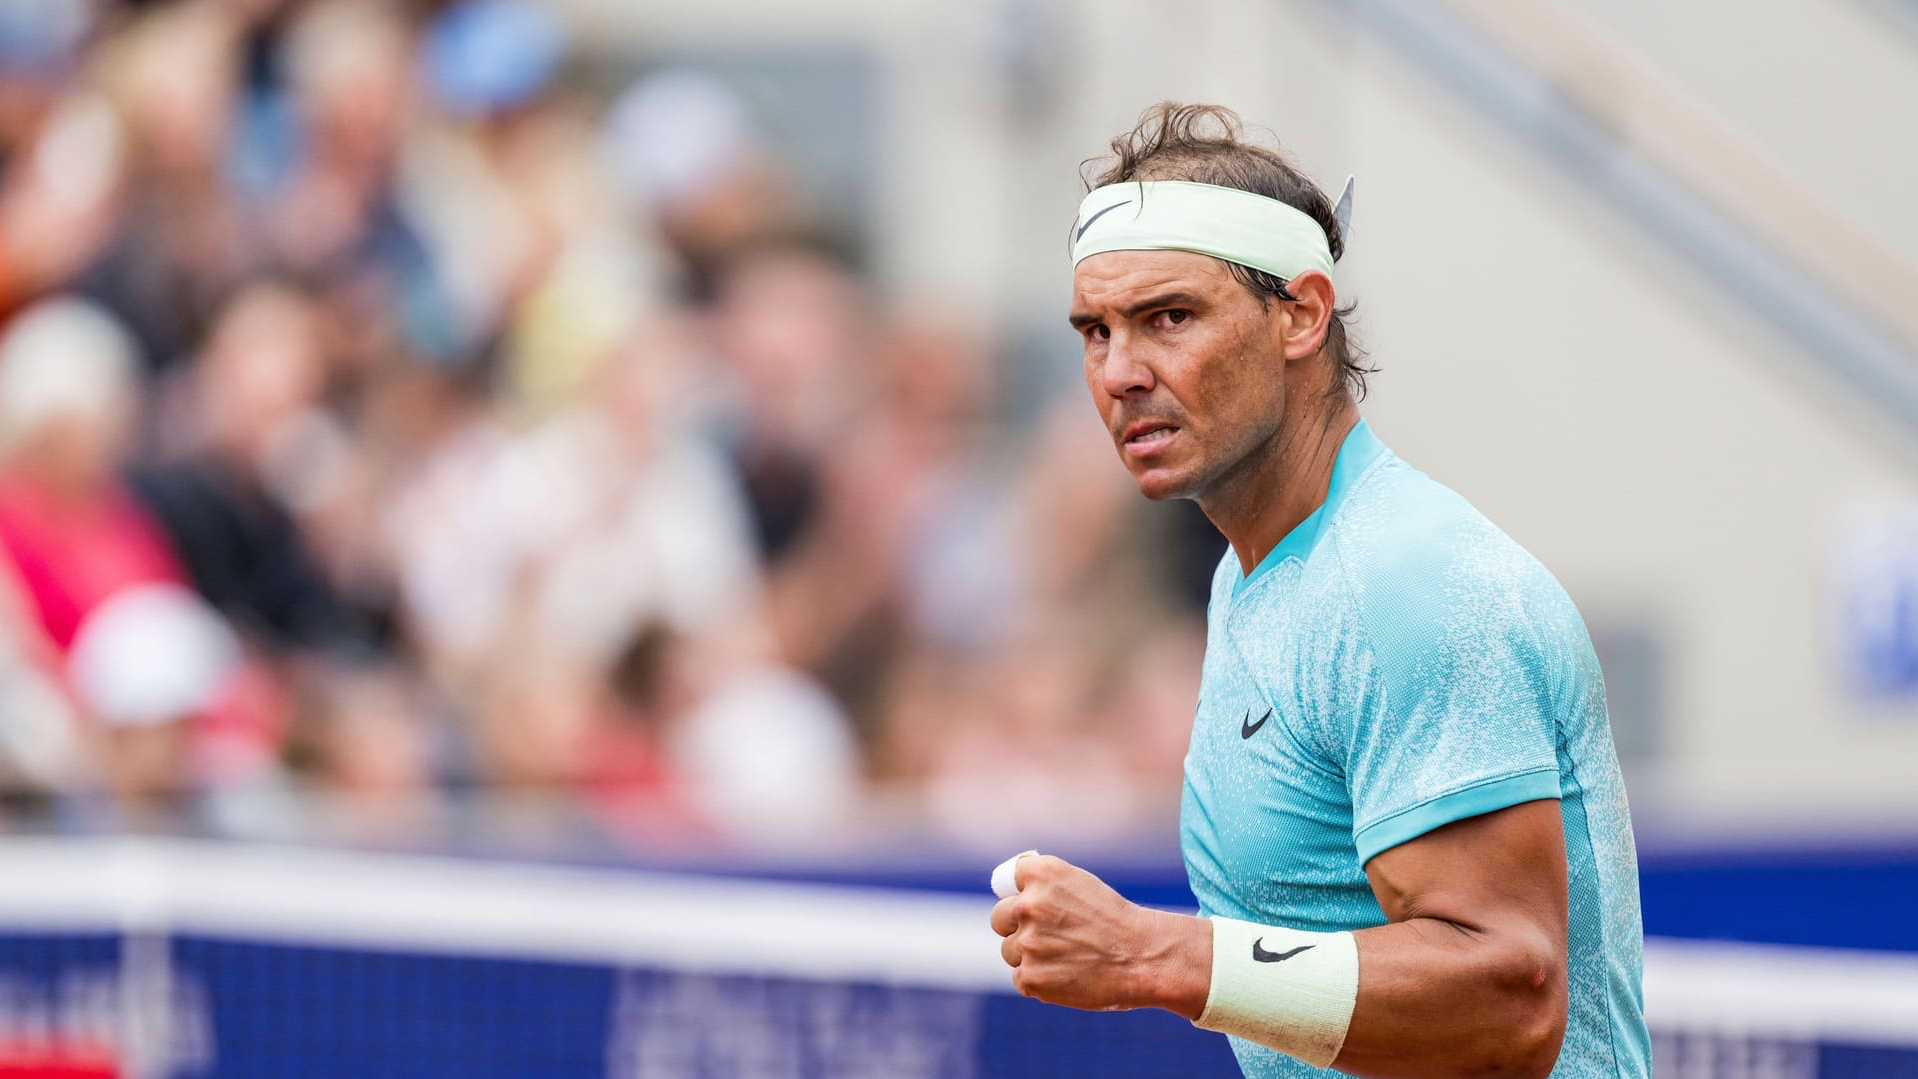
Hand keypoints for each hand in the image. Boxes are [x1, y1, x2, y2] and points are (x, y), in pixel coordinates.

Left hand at [988, 854, 1211, 1017]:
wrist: (1144, 957)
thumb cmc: (1112, 920)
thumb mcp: (1079, 883)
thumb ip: (1041, 884)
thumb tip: (1004, 885)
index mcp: (1042, 874)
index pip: (1009, 879)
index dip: (1025, 893)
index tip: (1042, 903)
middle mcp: (1029, 904)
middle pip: (999, 918)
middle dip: (1017, 927)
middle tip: (1051, 936)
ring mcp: (1027, 943)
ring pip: (1011, 951)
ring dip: (1031, 957)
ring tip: (1068, 957)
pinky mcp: (1030, 977)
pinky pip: (1021, 978)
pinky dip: (1040, 981)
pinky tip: (1068, 975)